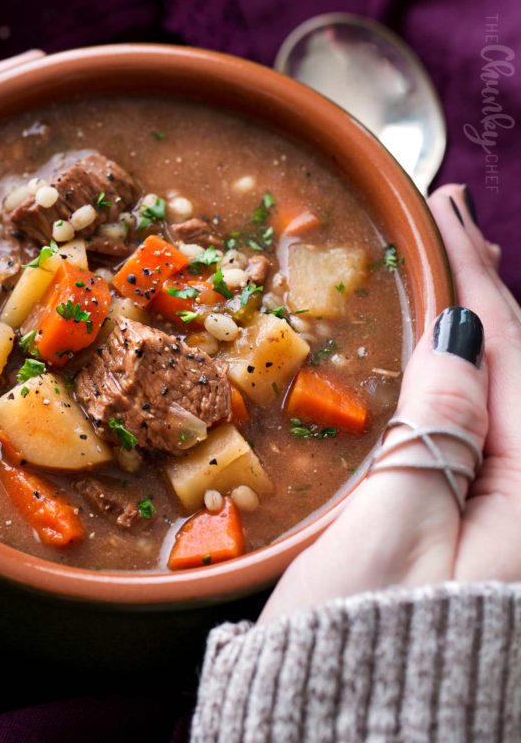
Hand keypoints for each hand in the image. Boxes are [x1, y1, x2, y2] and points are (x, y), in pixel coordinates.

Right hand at [261, 184, 520, 623]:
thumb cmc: (361, 658)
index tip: (446, 209)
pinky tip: (456, 365)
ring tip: (457, 274)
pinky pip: (492, 436)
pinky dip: (472, 384)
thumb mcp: (393, 532)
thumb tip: (462, 338)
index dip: (476, 274)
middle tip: (452, 217)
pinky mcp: (486, 543)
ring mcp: (514, 527)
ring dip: (484, 332)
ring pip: (509, 401)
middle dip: (488, 290)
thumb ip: (441, 431)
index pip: (513, 355)